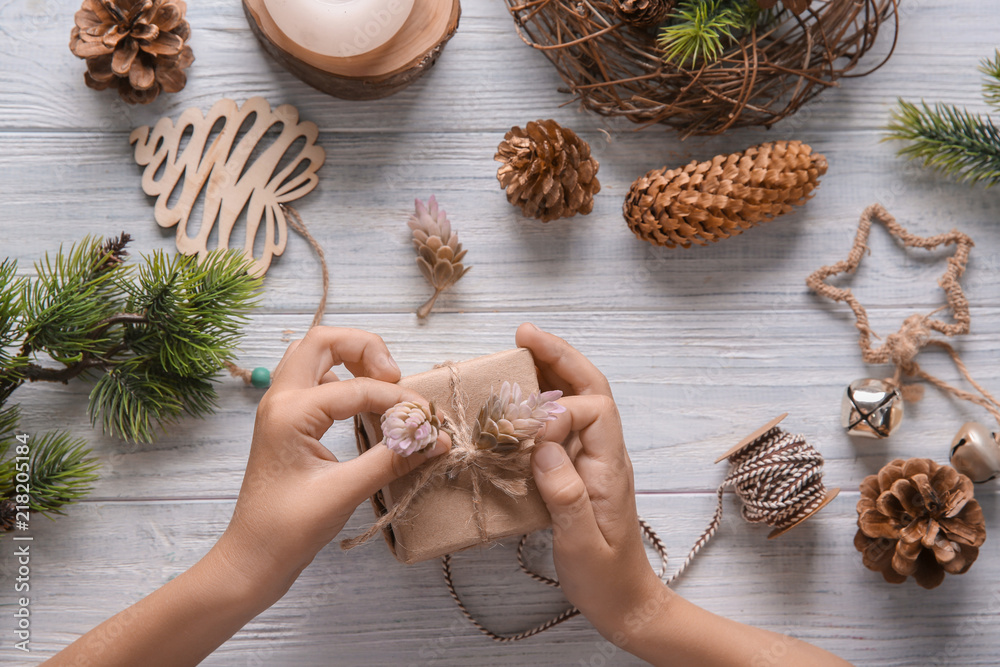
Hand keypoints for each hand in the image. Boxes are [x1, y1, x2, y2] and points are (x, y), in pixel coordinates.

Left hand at [214, 327, 449, 607]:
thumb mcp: (345, 492)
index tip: (429, 421)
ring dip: (352, 358)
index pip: (358, 388)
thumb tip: (437, 438)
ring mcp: (280, 409)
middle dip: (366, 349)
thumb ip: (394, 459)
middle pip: (322, 340)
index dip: (399, 401)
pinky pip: (315, 380)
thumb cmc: (288, 530)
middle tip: (396, 377)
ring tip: (383, 383)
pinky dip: (343, 378)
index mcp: (289, 412)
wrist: (251, 559)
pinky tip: (363, 404)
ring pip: (315, 355)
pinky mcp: (288, 423)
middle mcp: (280, 400)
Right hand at [515, 323, 668, 643]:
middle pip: (591, 388)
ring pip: (580, 399)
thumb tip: (544, 444)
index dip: (558, 410)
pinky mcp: (581, 468)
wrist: (627, 602)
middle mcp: (605, 453)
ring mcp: (594, 458)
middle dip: (560, 356)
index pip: (592, 411)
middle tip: (523, 334)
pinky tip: (522, 397)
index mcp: (610, 466)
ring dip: (553, 370)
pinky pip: (567, 422)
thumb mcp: (581, 542)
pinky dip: (545, 400)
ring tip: (520, 349)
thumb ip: (565, 492)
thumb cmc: (606, 577)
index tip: (528, 434)